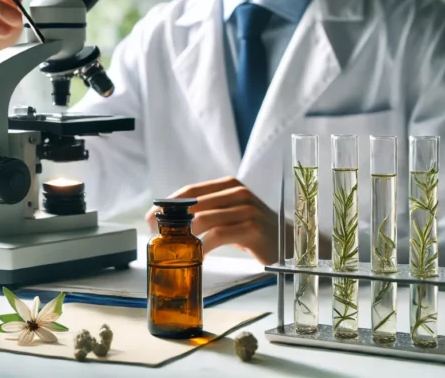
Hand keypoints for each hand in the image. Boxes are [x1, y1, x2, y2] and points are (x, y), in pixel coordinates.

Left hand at [145, 177, 287, 264]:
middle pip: (193, 205)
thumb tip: (171, 222)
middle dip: (170, 222)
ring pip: (203, 220)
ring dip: (184, 236)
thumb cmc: (256, 231)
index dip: (167, 205)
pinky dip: (204, 248)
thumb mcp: (232, 216)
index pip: (190, 191)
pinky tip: (199, 258)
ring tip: (175, 250)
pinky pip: (218, 236)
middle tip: (158, 239)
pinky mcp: (252, 229)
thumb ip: (209, 212)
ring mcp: (246, 210)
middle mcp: (237, 193)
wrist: (293, 244)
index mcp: (229, 185)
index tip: (151, 220)